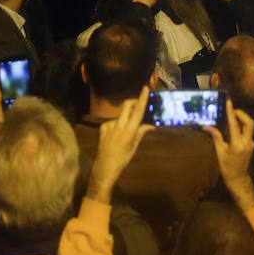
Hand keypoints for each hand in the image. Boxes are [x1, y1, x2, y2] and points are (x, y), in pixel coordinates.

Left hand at [86, 87, 150, 201]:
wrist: (105, 166)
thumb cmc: (123, 158)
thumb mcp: (134, 146)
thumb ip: (141, 133)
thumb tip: (151, 125)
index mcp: (130, 130)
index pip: (138, 111)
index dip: (142, 98)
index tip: (145, 88)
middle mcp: (119, 125)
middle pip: (127, 106)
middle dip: (133, 101)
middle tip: (138, 104)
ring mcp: (109, 125)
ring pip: (120, 115)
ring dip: (124, 118)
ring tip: (125, 132)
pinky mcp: (102, 127)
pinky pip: (112, 122)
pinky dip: (116, 126)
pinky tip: (115, 136)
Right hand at [204, 98, 253, 210]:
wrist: (238, 178)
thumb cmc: (226, 167)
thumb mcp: (219, 152)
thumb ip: (216, 137)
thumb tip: (206, 126)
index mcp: (237, 144)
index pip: (234, 124)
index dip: (231, 112)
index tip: (229, 102)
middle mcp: (247, 142)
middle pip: (249, 122)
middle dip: (241, 114)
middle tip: (231, 111)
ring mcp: (251, 143)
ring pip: (249, 126)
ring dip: (240, 120)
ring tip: (228, 123)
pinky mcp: (251, 144)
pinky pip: (247, 131)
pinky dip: (240, 127)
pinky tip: (231, 132)